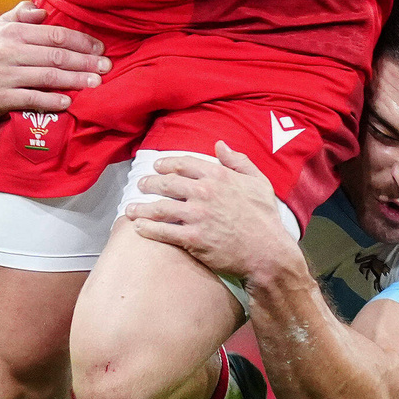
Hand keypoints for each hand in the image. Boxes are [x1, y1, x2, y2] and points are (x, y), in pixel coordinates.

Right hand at [0, 1, 111, 120]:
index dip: (81, 41)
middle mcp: (9, 52)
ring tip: (96, 83)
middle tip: (107, 66)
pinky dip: (50, 100)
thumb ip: (20, 17)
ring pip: (47, 77)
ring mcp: (4, 75)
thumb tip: (42, 11)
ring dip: (75, 80)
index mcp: (13, 33)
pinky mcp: (0, 98)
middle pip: (56, 56)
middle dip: (85, 61)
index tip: (100, 48)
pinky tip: (68, 101)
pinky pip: (30, 99)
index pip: (54, 35)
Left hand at [126, 142, 299, 280]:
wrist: (268, 253)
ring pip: (160, 207)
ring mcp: (197, 216)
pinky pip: (163, 231)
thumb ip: (239, 161)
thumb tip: (220, 145)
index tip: (157, 166)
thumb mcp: (260, 183)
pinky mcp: (193, 238)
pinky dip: (147, 229)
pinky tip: (138, 228)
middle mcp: (205, 192)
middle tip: (141, 185)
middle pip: (167, 182)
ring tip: (131, 209)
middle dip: (149, 183)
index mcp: (219, 176)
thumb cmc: (266, 219)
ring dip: (141, 207)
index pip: (184, 163)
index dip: (166, 164)